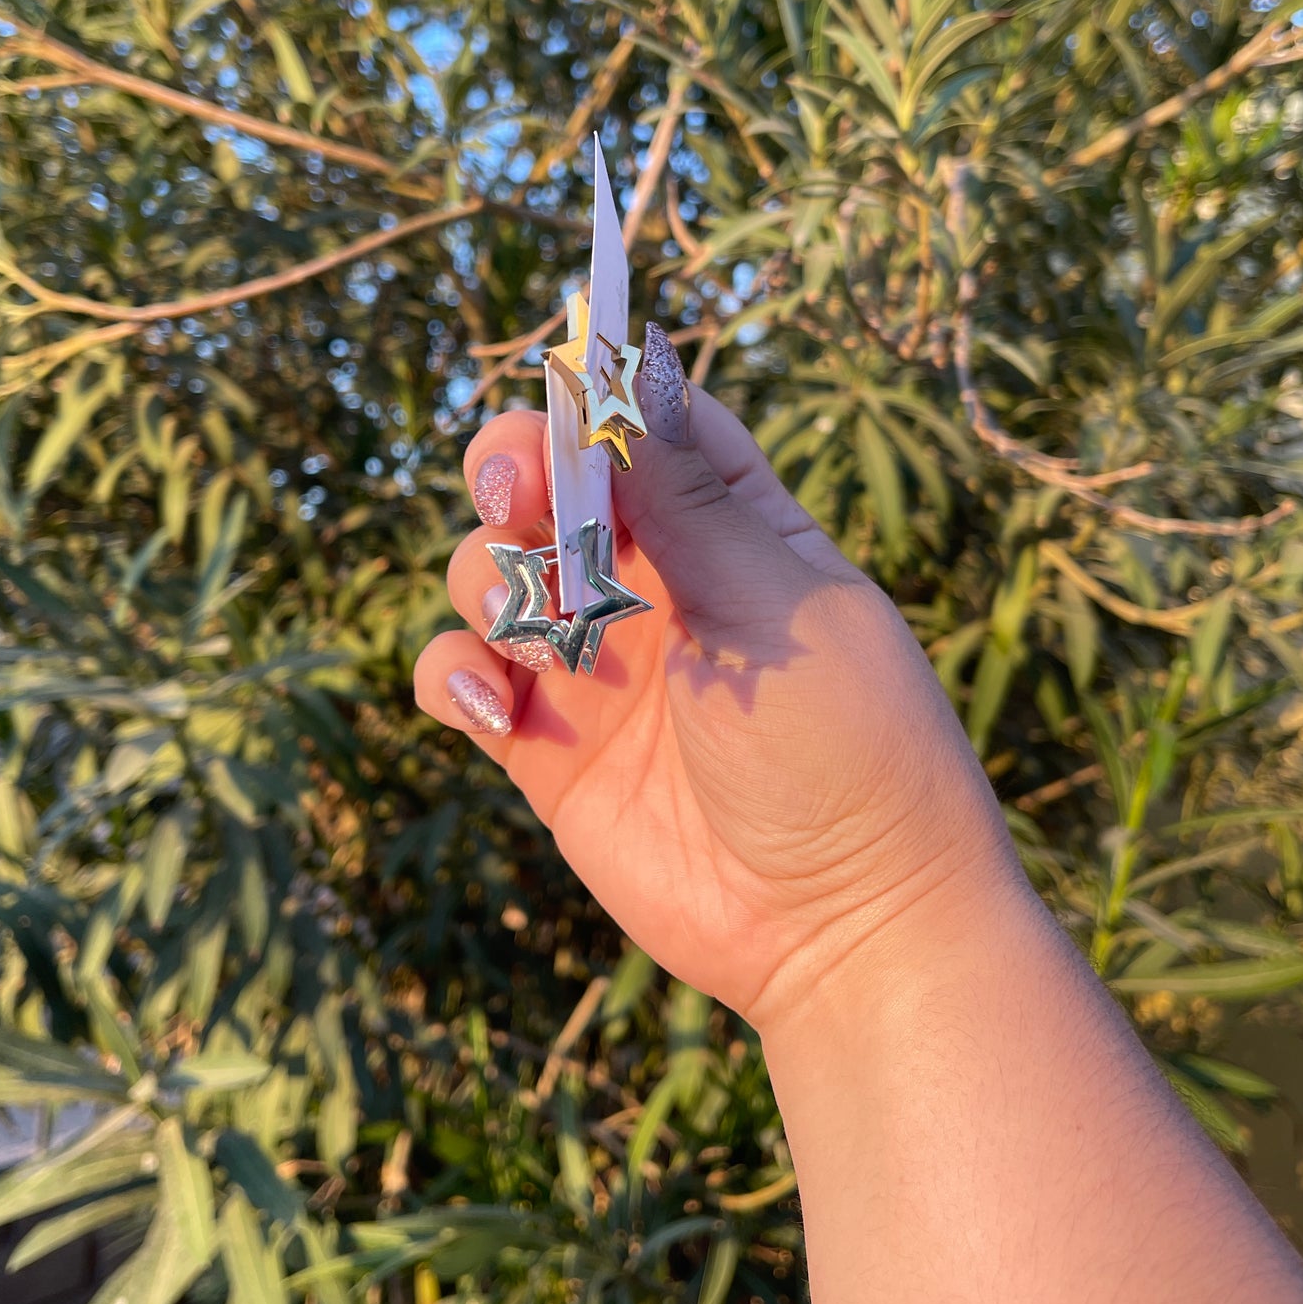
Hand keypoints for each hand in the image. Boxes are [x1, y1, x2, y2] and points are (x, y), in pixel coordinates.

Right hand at [414, 329, 1016, 1028]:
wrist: (843, 929)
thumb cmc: (848, 752)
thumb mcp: (772, 607)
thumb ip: (686, 503)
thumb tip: (629, 373)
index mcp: (735, 532)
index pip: (650, 430)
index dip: (598, 400)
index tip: (561, 387)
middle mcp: (656, 587)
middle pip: (551, 488)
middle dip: (515, 473)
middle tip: (513, 494)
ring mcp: (596, 666)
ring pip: (492, 574)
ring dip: (487, 579)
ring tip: (533, 632)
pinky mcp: (546, 747)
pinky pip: (463, 679)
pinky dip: (454, 673)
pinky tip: (494, 702)